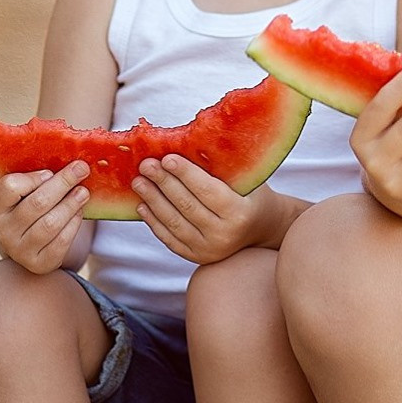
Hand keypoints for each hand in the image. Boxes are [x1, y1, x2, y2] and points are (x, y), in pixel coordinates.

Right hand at [0, 162, 92, 273]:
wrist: (32, 244)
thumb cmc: (32, 208)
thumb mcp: (27, 192)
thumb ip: (39, 177)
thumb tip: (73, 163)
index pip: (9, 187)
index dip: (33, 178)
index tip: (50, 172)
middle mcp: (3, 231)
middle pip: (36, 203)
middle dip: (62, 184)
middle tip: (81, 169)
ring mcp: (20, 251)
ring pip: (50, 224)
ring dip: (71, 204)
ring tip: (83, 192)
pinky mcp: (39, 264)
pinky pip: (61, 242)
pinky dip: (73, 224)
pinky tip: (78, 212)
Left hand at [133, 159, 293, 263]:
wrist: (262, 228)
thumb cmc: (251, 194)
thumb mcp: (246, 179)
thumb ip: (220, 168)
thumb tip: (185, 145)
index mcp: (240, 213)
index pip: (207, 191)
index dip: (185, 174)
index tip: (166, 158)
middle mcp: (224, 235)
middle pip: (186, 206)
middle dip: (163, 183)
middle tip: (146, 165)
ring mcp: (209, 250)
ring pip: (174, 223)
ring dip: (153, 201)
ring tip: (138, 182)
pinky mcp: (197, 257)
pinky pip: (170, 239)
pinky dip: (154, 222)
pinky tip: (142, 205)